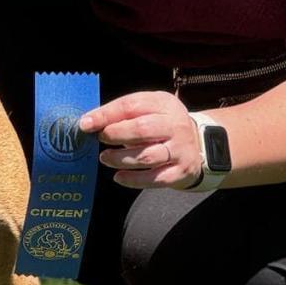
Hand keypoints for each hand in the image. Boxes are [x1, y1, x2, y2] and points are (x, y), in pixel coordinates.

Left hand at [79, 91, 202, 189]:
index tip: (86, 123)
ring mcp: (180, 149)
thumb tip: (90, 121)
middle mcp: (175, 125)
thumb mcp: (150, 107)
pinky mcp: (181, 171)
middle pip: (142, 129)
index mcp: (164, 104)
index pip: (132, 105)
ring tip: (105, 158)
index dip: (107, 114)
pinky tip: (119, 177)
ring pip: (147, 156)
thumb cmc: (163, 123)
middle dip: (116, 134)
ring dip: (121, 159)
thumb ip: (124, 111)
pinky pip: (155, 178)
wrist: (199, 143)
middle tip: (100, 139)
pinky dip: (134, 179)